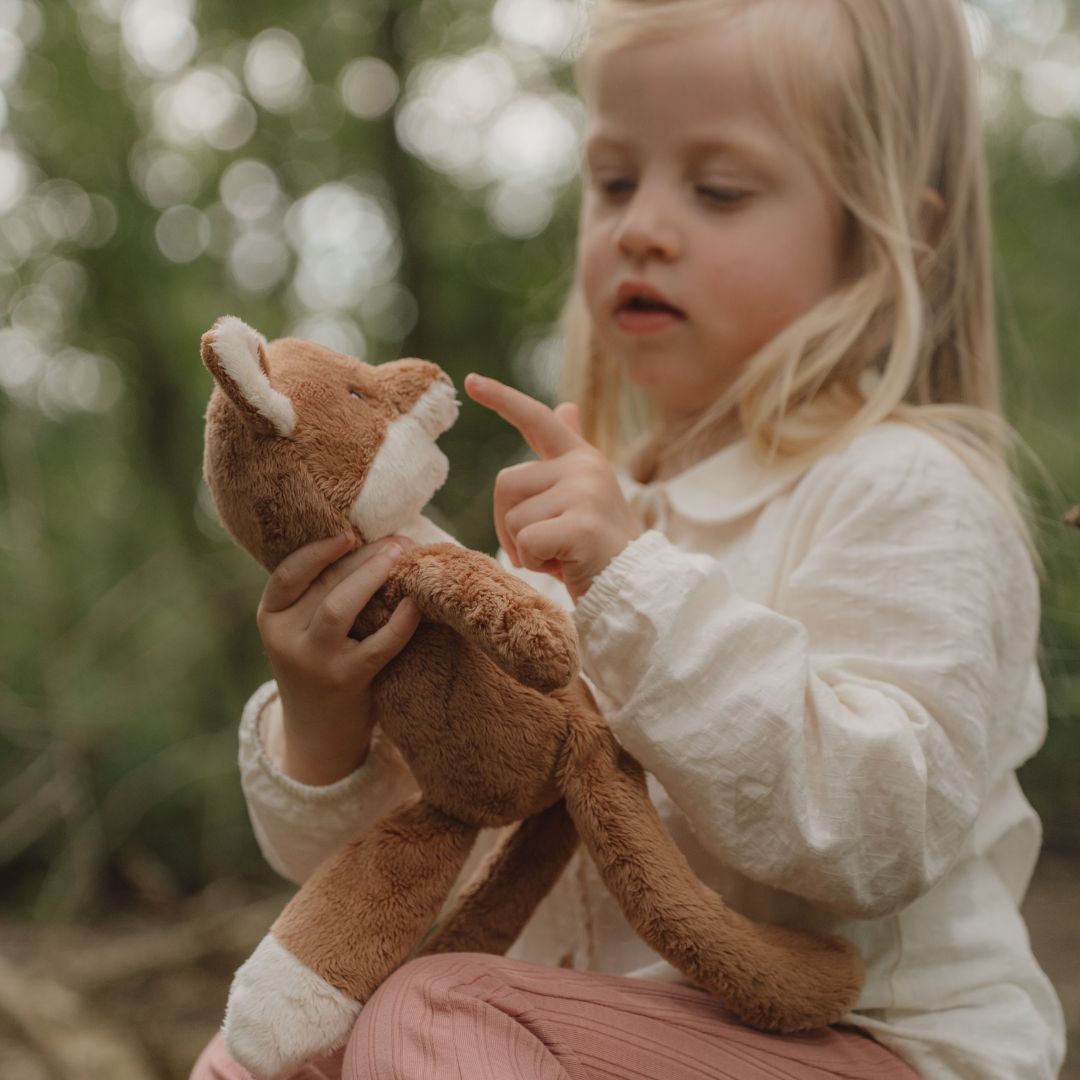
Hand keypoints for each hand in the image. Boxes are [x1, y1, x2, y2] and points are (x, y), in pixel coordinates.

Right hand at [256, 532, 421, 784]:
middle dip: (363, 557)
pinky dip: (399, 623)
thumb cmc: (322, 664)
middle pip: (324, 585)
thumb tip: (372, 539)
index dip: (318, 550)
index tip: (348, 532)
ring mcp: (314, 663)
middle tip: (399, 540)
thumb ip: (321, 592)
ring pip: (339, 608)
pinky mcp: (345, 683)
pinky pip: (376, 647)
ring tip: (405, 556)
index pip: (288, 574)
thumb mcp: (305, 629)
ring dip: (374, 576)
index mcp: (272, 617)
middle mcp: (285, 639)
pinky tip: (416, 605)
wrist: (319, 735)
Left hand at [465, 374, 640, 601]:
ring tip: (560, 556)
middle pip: (505, 483)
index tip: (471, 380)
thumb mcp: (584, 495)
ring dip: (524, 548)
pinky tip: (564, 566)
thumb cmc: (599, 547)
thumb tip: (566, 406)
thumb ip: (569, 453)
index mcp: (581, 457)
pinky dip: (535, 563)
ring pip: (513, 518)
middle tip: (543, 546)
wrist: (634, 588)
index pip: (536, 419)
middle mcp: (584, 467)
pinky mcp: (581, 526)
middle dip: (508, 523)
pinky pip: (526, 542)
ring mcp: (584, 494)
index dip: (502, 398)